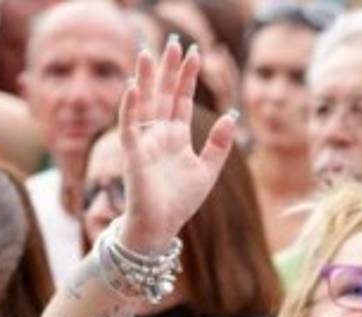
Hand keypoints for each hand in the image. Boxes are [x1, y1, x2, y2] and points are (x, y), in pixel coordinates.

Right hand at [116, 38, 236, 252]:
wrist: (161, 228)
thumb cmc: (180, 203)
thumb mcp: (208, 170)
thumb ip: (219, 144)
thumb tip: (232, 114)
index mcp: (176, 137)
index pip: (182, 99)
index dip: (188, 77)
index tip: (196, 52)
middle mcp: (159, 135)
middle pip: (163, 95)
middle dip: (168, 70)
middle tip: (174, 43)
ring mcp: (145, 143)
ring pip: (145, 104)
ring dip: (146, 79)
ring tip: (147, 53)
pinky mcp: (133, 156)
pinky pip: (129, 128)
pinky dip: (130, 108)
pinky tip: (134, 88)